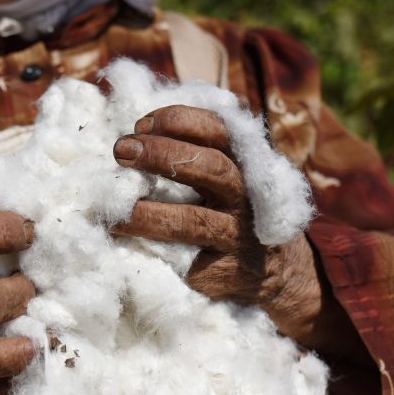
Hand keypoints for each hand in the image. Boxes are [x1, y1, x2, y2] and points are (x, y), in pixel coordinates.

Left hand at [111, 104, 327, 349]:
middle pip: (211, 167)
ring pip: (193, 221)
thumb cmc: (231, 211)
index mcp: (244, 163)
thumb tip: (134, 135)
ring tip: (115, 212)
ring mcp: (240, 236)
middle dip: (163, 154)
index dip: (179, 121)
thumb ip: (194, 154)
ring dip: (149, 214)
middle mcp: (246, 197)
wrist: (278, 272)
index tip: (141, 124)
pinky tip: (129, 250)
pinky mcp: (229, 273)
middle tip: (122, 151)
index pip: (218, 129)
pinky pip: (190, 264)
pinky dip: (158, 255)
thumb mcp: (225, 178)